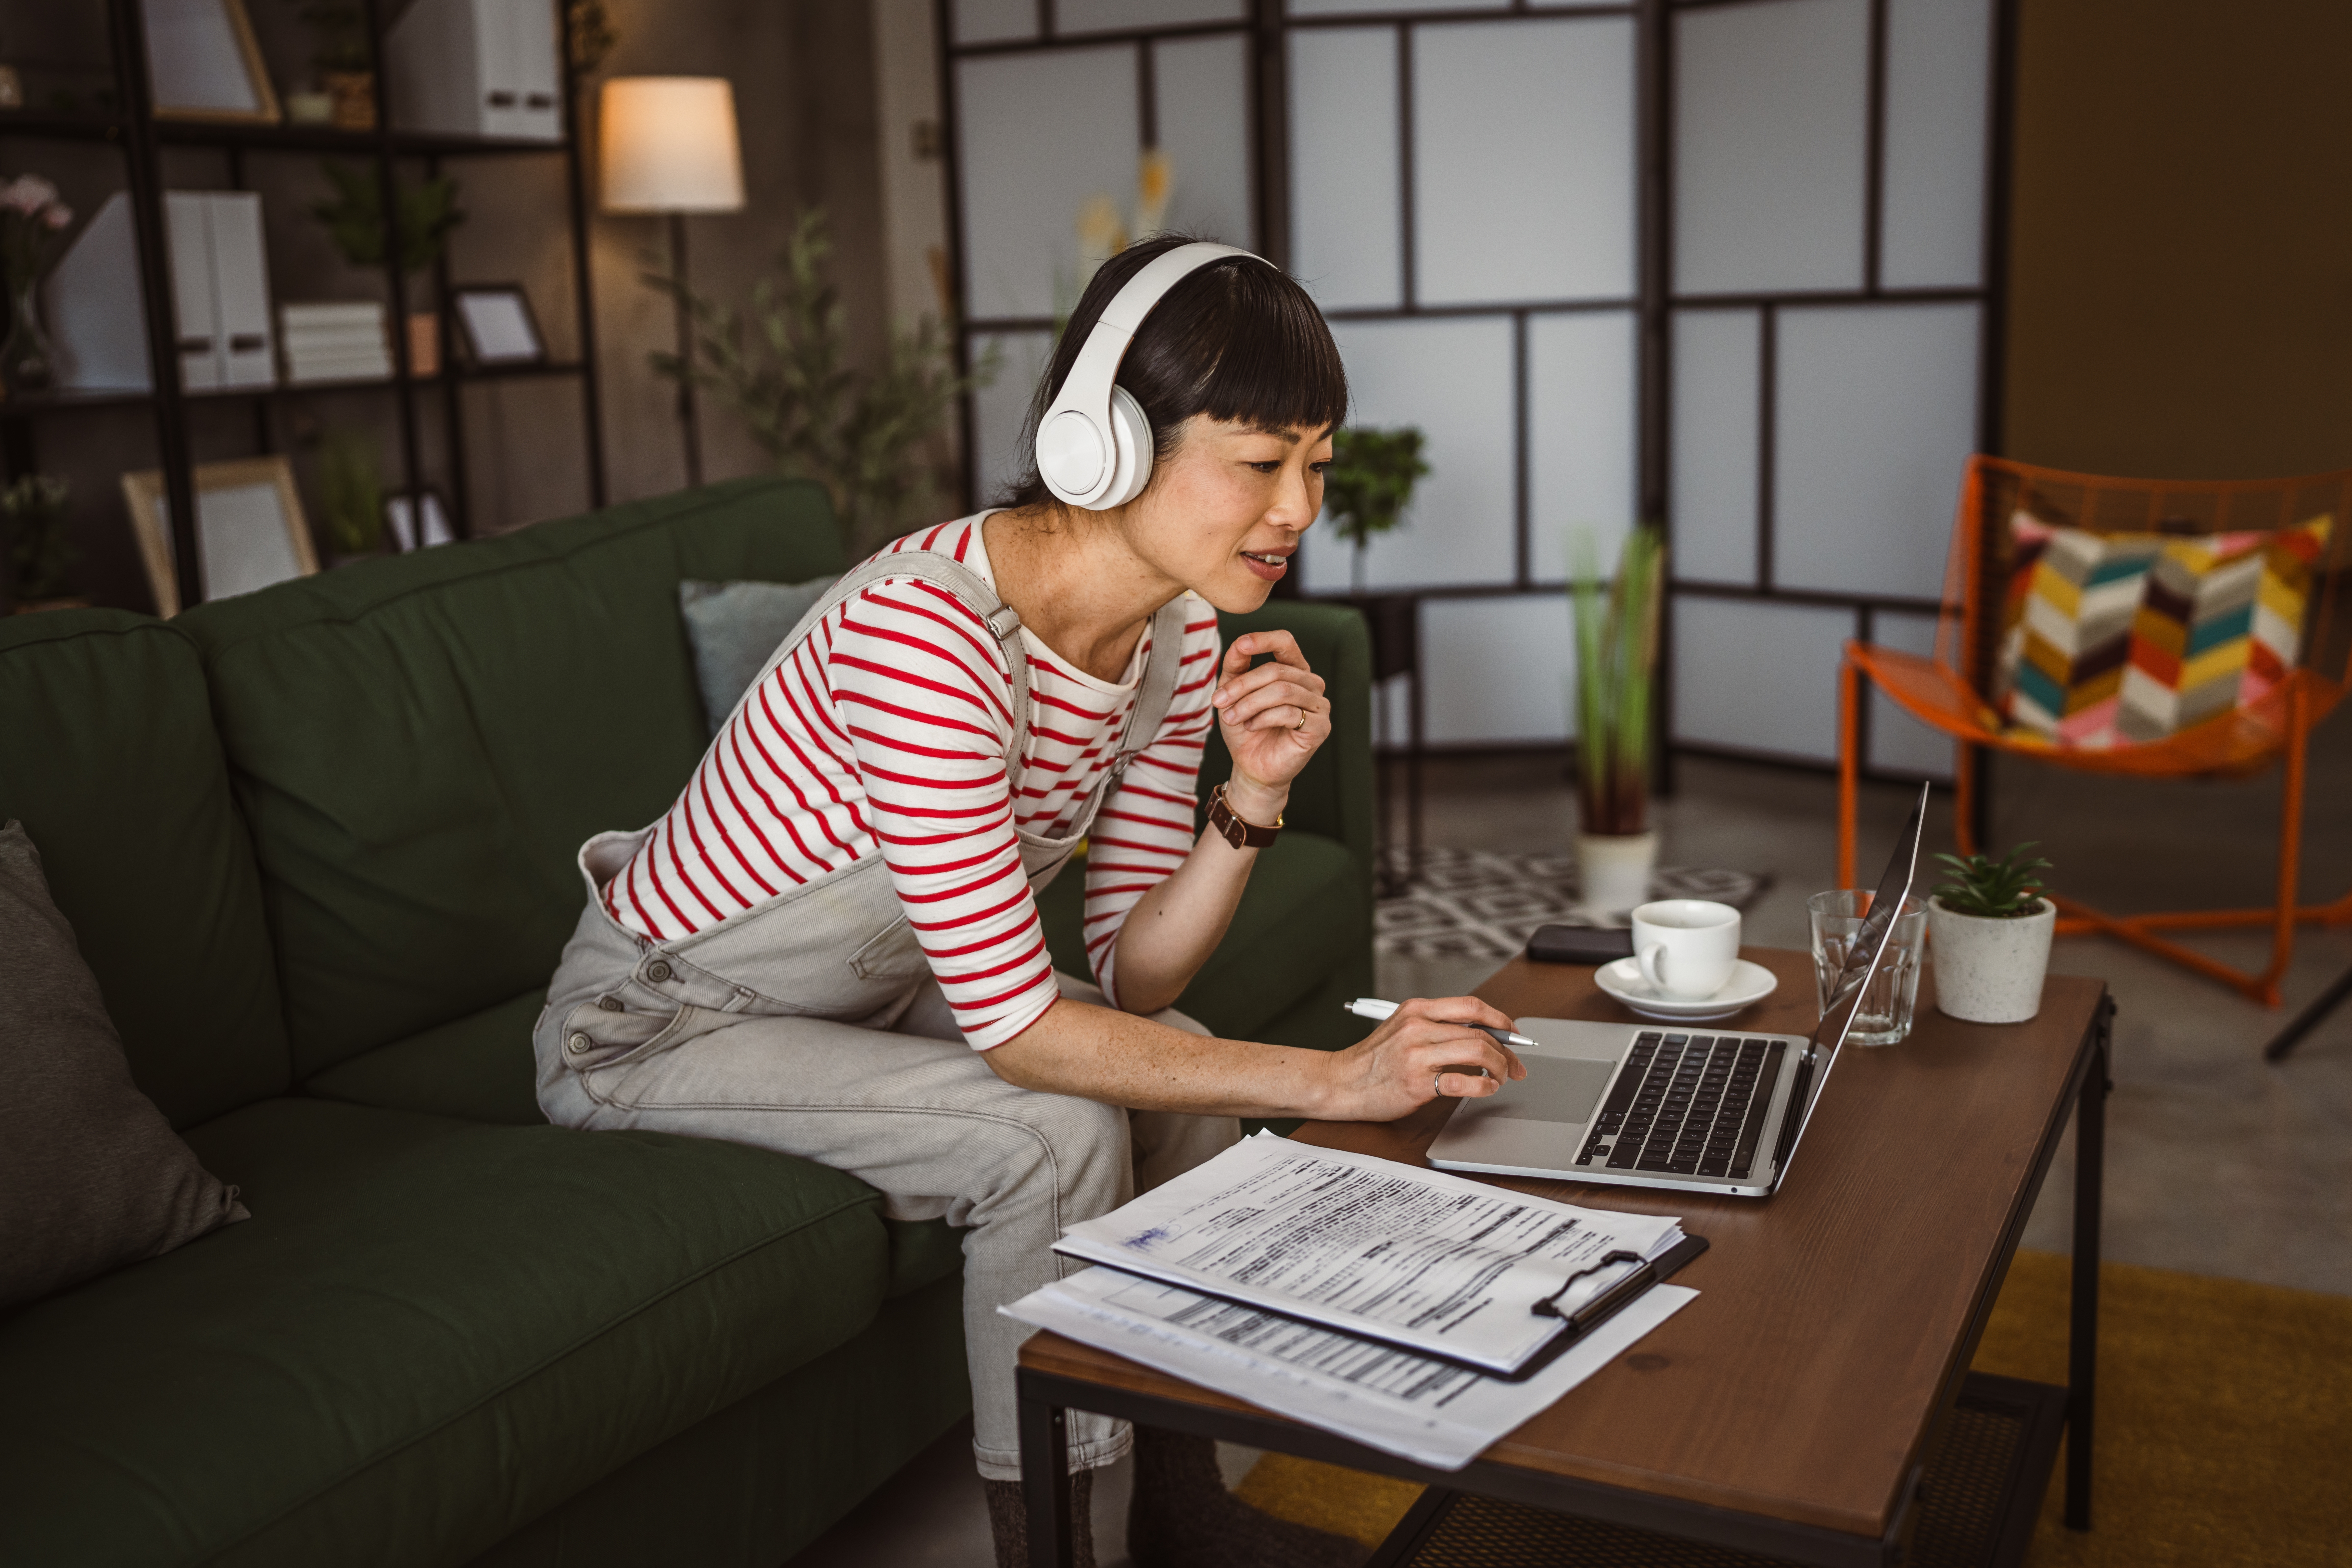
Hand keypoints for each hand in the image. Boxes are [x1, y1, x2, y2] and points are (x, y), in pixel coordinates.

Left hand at [1210, 630, 1327, 811]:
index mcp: (1293, 670)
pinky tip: (1251, 727)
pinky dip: (1263, 719)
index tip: (1242, 644)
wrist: (1252, 767)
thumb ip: (1236, 667)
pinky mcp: (1320, 727)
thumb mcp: (1234, 694)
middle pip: (1276, 670)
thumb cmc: (1247, 729)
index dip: (1264, 640)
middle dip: (1242, 685)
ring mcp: (1318, 705)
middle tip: (1219, 700)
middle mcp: (1310, 684)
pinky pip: (1289, 713)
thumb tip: (1239, 644)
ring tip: (1230, 717)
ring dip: (1249, 704)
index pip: (1286, 643)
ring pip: (1282, 690)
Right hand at [1316, 997, 1527, 1122]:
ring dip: (1500, 1067)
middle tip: (1516, 1066)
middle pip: (1480, 1032)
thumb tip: (1482, 1034)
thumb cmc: (1373, 1060)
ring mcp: (1417, 1055)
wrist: (1340, 1083)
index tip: (1514, 1034)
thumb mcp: (1402, 1028)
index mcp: (1417, 1010)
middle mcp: (1418, 1027)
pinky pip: (1463, 1081)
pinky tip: (1488, 1088)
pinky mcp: (1417, 1083)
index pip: (1472, 1006)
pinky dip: (1484, 1085)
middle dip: (1507, 1051)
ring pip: (1477, 1052)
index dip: (1501, 1020)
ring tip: (1503, 1078)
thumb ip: (1436, 1026)